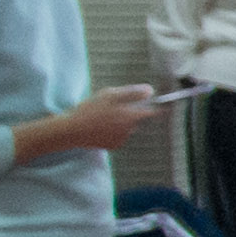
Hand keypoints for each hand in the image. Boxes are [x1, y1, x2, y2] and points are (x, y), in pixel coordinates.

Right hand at [30, 85, 168, 158]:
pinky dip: (114, 130)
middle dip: (132, 112)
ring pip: (128, 127)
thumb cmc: (89, 109)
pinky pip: (119, 135)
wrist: (71, 130)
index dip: (159, 107)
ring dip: (122, 122)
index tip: (164, 106)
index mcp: (131, 116)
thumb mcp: (110, 95)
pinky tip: (101, 126)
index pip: (153, 112)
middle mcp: (130, 129)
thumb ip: (132, 93)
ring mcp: (122, 139)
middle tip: (116, 107)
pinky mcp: (113, 145)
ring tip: (104, 116)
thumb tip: (150, 91)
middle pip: (138, 119)